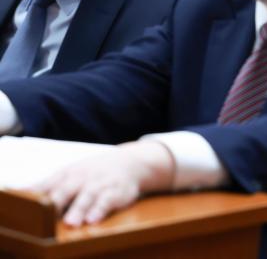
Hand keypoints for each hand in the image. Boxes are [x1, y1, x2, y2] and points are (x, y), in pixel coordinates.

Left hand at [32, 141, 174, 226]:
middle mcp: (82, 178)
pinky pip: (108, 200)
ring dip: (79, 209)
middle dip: (56, 202)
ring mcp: (100, 184)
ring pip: (88, 196)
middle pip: (66, 190)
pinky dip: (101, 209)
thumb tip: (18, 193)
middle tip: (46, 214)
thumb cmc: (93, 172)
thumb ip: (48, 186)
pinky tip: (94, 219)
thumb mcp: (70, 174)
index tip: (25, 204)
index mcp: (67, 174)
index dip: (35, 195)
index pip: (48, 184)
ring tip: (71, 223)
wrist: (130, 161)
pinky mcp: (117, 191)